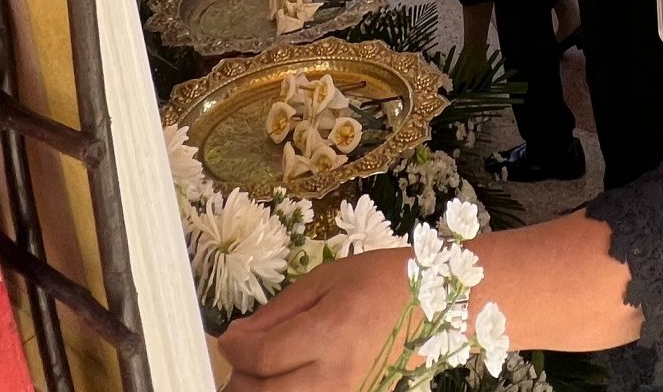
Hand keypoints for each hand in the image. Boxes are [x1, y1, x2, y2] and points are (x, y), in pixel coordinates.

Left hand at [222, 247, 411, 387]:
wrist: (433, 303)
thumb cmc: (379, 281)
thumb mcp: (324, 280)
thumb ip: (277, 312)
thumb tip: (239, 336)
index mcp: (329, 331)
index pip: (261, 358)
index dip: (234, 349)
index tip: (229, 338)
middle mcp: (336, 373)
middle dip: (240, 377)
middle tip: (241, 357)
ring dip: (261, 391)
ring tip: (261, 370)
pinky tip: (285, 379)